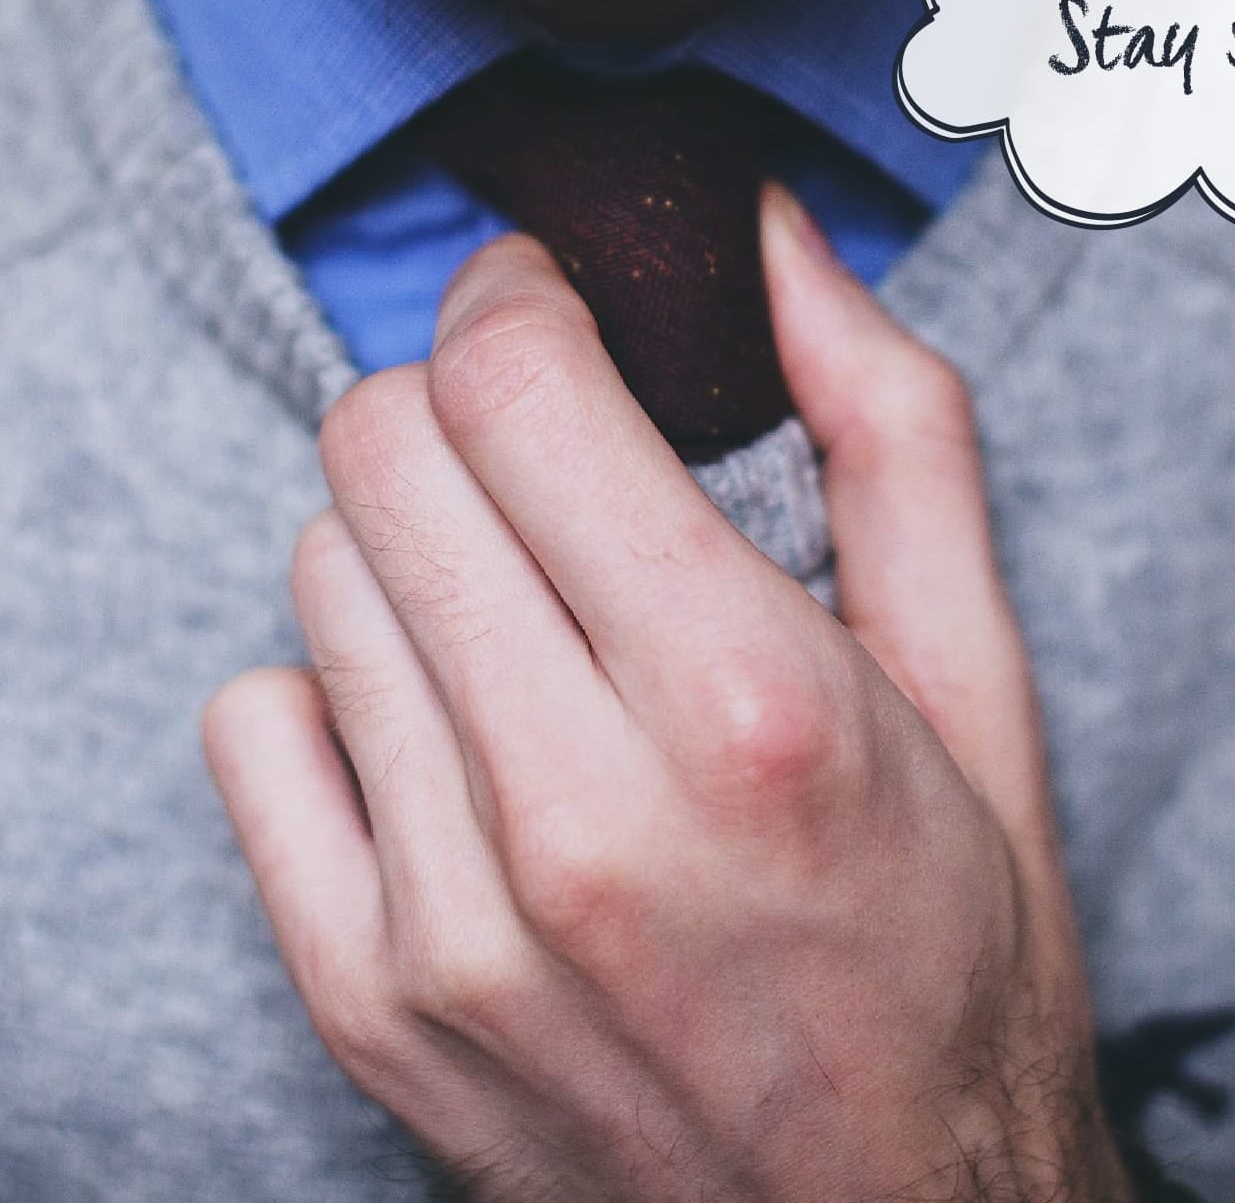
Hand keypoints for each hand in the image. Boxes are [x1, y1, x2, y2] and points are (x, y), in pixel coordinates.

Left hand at [205, 186, 1126, 1202]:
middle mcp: (579, 817)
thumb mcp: (981, 685)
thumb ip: (892, 430)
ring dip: (414, 557)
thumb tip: (771, 235)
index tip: (548, 308)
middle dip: (459, 409)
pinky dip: (338, 696)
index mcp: (749, 709)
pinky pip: (252, 724)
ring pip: (318, 577)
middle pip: (382, 456)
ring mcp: (448, 922)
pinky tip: (451, 740)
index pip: (511, 388)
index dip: (518, 300)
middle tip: (539, 457)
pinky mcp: (364, 1000)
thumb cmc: (951, 961)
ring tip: (526, 626)